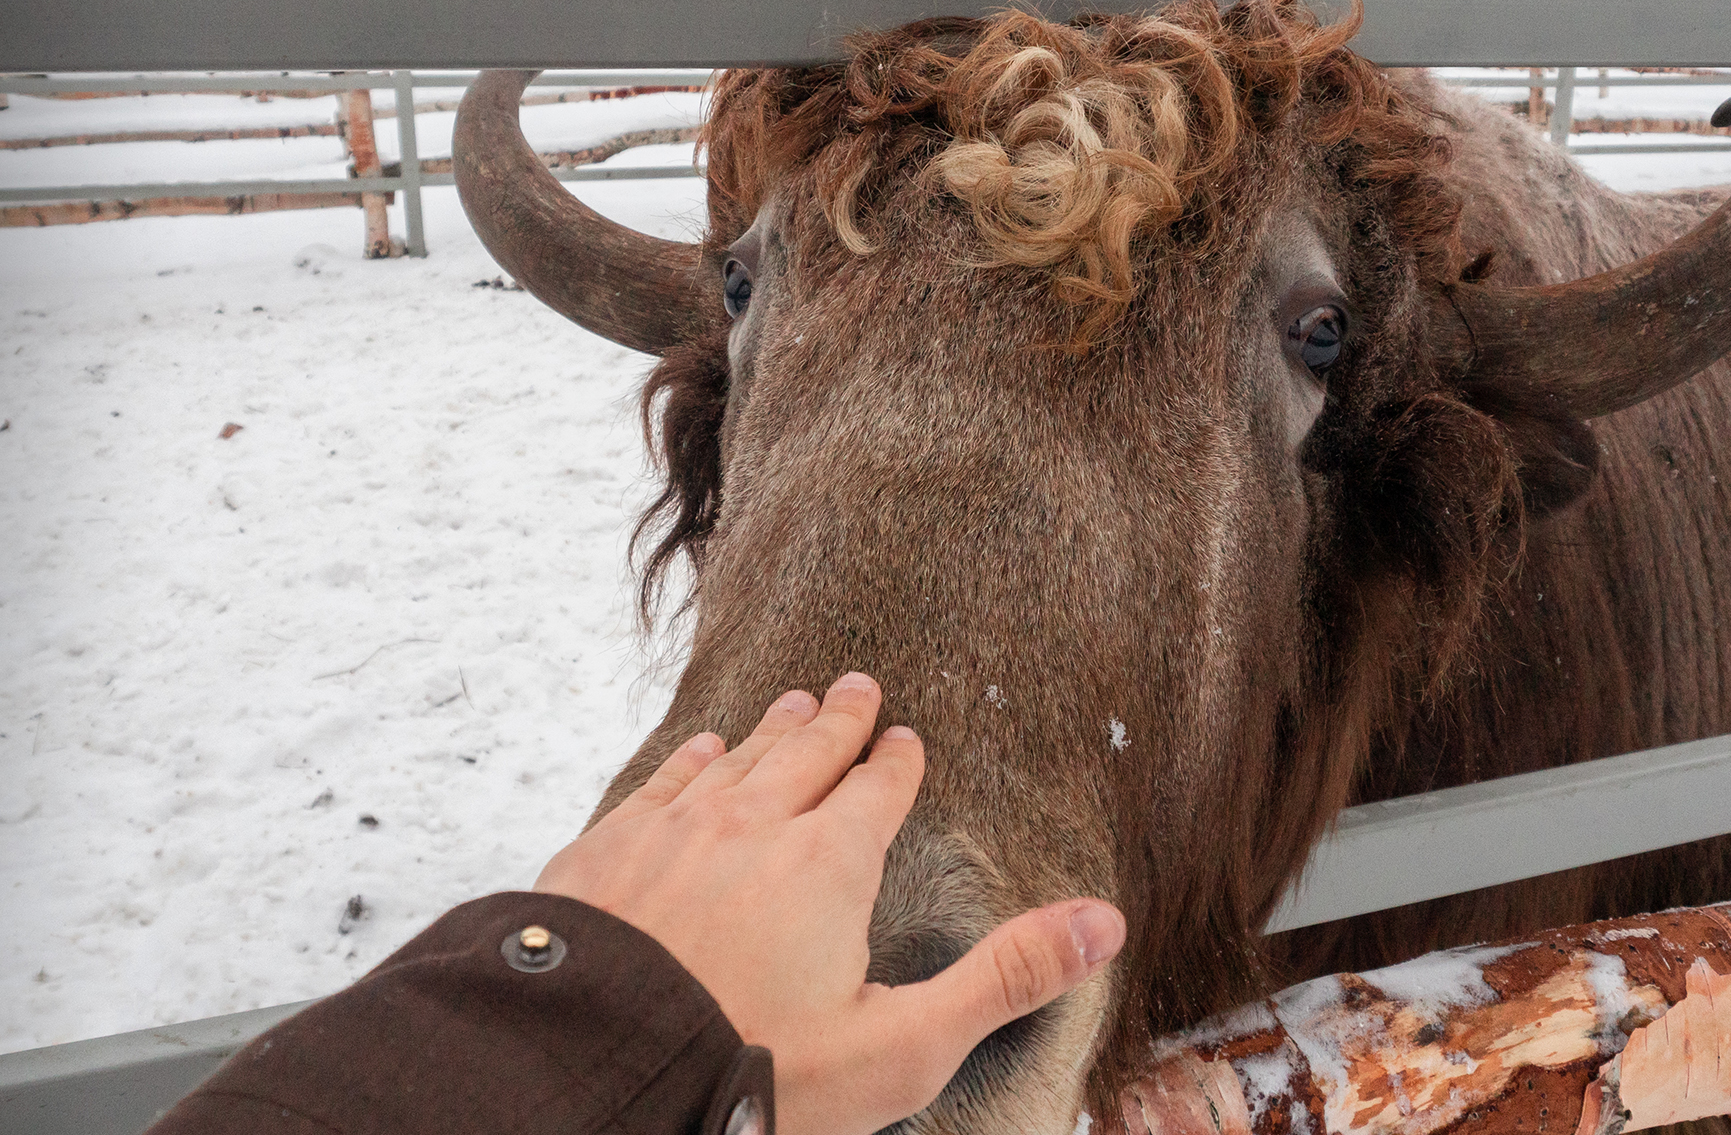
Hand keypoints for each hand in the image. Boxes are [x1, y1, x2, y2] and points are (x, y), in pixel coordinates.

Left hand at [534, 672, 1125, 1134]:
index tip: (906, 739)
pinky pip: (661, 784)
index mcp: (829, 864)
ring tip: (791, 706)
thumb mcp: (902, 1045)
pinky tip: (699, 751)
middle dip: (839, 721)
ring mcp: (674, 831)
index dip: (897, 763)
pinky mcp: (607, 851)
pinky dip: (690, 760)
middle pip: (808, 755)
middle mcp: (754, 825)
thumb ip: (1004, 978)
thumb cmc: (754, 1071)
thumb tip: (1104, 923)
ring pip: (736, 761)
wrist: (599, 1068)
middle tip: (857, 686)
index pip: (877, 791)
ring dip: (771, 731)